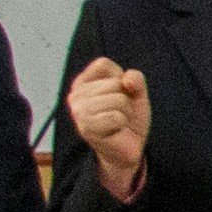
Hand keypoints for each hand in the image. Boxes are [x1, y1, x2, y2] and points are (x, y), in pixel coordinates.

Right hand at [66, 57, 152, 200]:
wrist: (129, 147)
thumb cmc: (128, 117)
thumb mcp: (136, 93)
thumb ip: (136, 79)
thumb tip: (127, 80)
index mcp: (82, 82)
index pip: (103, 64)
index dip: (120, 77)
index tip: (119, 93)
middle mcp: (75, 95)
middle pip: (114, 83)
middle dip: (125, 98)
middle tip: (119, 112)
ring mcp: (78, 112)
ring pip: (118, 99)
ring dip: (125, 112)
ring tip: (118, 121)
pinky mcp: (87, 128)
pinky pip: (117, 116)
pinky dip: (122, 123)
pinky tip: (115, 130)